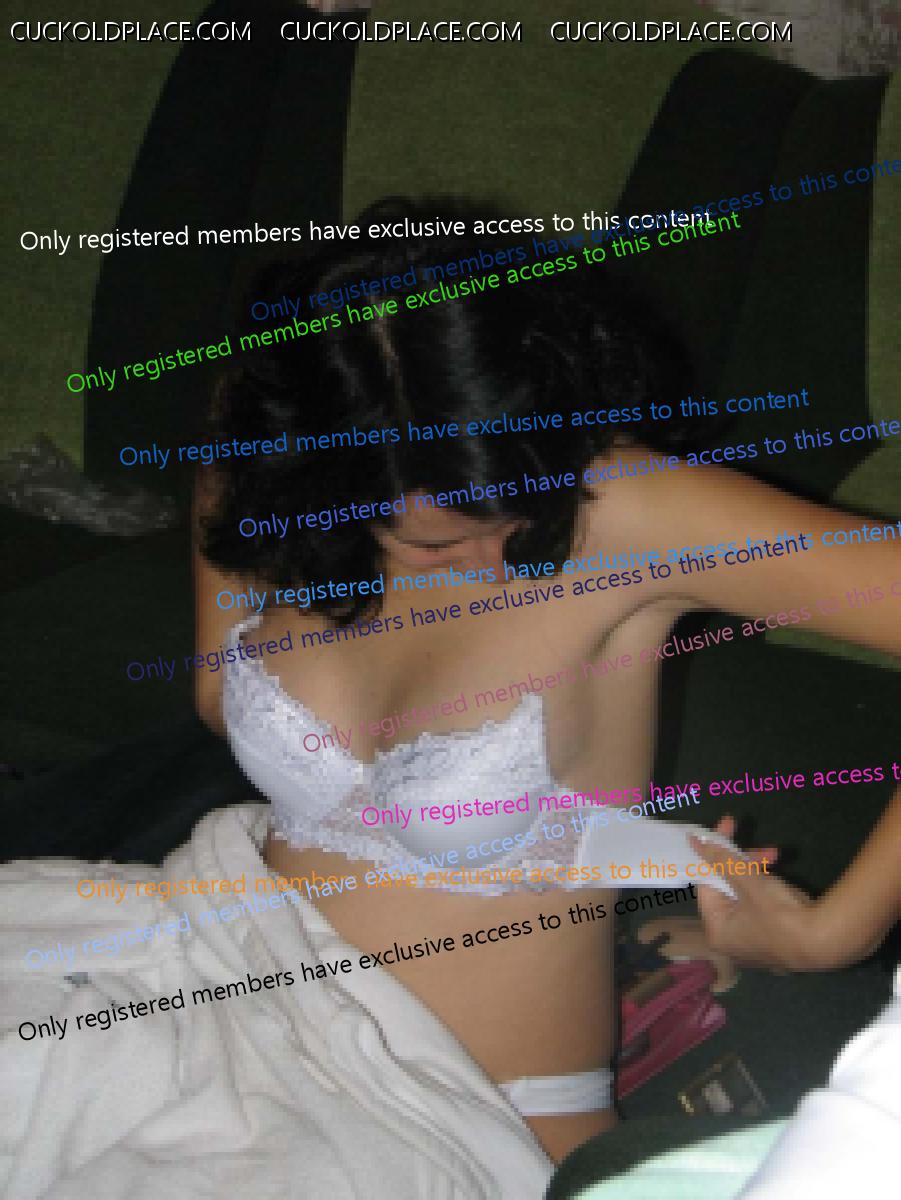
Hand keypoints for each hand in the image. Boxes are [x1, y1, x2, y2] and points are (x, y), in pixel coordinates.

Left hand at [690, 817, 828, 971]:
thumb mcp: (748, 881)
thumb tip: (694, 842)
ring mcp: (755, 941)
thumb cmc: (780, 914)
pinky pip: (761, 906)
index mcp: (717, 931)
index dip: (716, 854)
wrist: (830, 943)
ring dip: (760, 872)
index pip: (707, 883)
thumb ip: (720, 859)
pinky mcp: (775, 937)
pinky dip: (768, 888)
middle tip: (766, 848)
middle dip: (744, 863)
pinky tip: (781, 878)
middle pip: (728, 888)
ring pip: (747, 895)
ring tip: (777, 856)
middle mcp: (731, 940)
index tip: (726, 830)